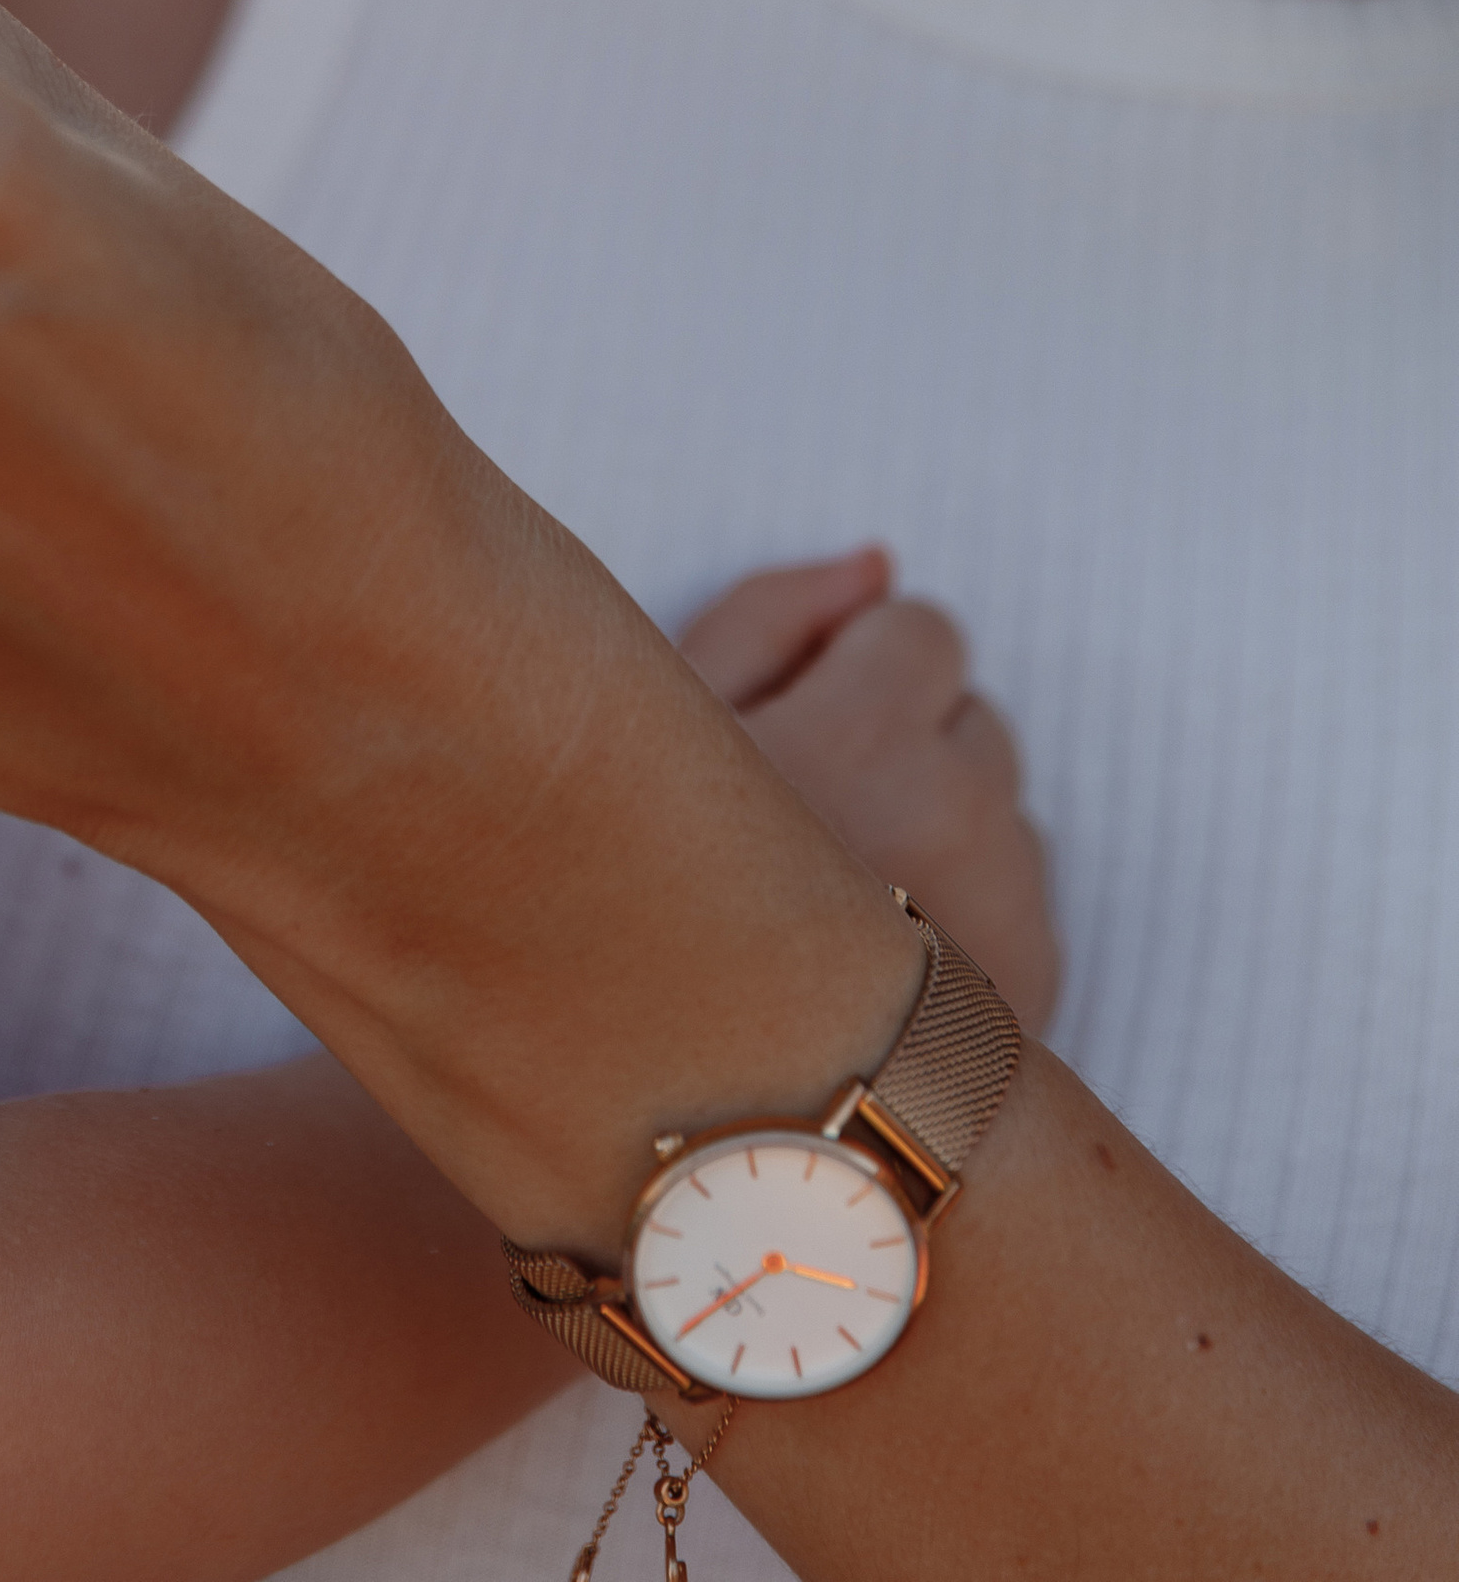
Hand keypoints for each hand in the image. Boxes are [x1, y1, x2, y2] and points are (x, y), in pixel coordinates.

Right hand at [681, 549, 1061, 1029]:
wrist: (685, 1109)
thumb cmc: (636, 903)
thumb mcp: (654, 733)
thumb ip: (770, 617)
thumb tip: (878, 566)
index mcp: (862, 737)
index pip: (923, 629)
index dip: (851, 673)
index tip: (794, 733)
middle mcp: (958, 816)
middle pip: (973, 720)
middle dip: (905, 750)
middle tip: (807, 829)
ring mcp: (1011, 909)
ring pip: (1002, 812)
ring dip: (943, 833)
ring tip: (835, 908)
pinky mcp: (1038, 988)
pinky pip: (1025, 899)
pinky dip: (969, 916)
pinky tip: (877, 969)